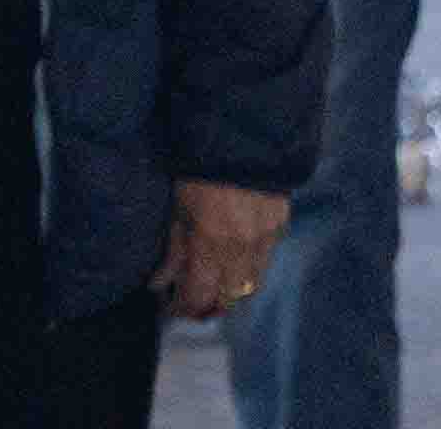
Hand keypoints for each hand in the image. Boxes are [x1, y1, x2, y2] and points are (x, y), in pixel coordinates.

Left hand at [157, 176, 286, 320]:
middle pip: (228, 300)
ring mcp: (266, 238)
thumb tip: (160, 284)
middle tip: (191, 301)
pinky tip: (234, 257)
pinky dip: (248, 267)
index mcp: (212, 244)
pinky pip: (265, 260)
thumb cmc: (198, 167)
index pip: (198, 297)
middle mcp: (242, 249)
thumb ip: (174, 250)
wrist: (241, 131)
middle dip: (208, 307)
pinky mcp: (281, 225)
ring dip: (231, 291)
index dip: (183, 309)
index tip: (170, 308)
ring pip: (251, 286)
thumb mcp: (179, 208)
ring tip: (213, 284)